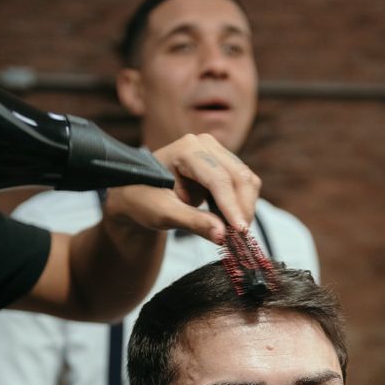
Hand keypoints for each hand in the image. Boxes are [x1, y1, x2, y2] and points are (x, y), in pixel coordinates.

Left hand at [104, 133, 260, 242]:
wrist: (137, 193)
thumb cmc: (143, 200)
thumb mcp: (163, 213)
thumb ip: (193, 222)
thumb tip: (223, 235)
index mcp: (186, 149)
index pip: (218, 179)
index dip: (232, 206)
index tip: (241, 232)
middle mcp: (205, 144)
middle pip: (239, 177)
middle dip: (242, 209)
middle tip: (241, 240)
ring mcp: (216, 152)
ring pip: (246, 181)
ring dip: (245, 208)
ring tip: (234, 234)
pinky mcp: (223, 164)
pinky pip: (243, 185)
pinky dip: (241, 206)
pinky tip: (230, 223)